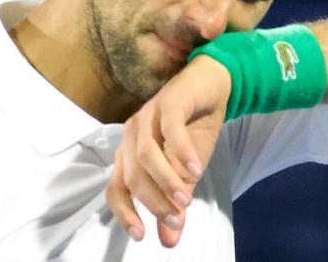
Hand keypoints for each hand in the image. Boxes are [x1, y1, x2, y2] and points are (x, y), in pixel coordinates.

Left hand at [107, 55, 230, 247]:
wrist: (211, 87)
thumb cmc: (194, 129)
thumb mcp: (186, 172)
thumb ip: (175, 202)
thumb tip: (170, 240)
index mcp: (130, 152)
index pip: (115, 188)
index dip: (124, 213)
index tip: (141, 236)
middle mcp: (132, 134)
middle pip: (132, 175)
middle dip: (153, 202)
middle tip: (176, 219)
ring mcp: (148, 115)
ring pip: (146, 154)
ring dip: (166, 181)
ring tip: (186, 200)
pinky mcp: (168, 101)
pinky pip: (170, 129)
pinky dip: (182, 152)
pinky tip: (197, 169)